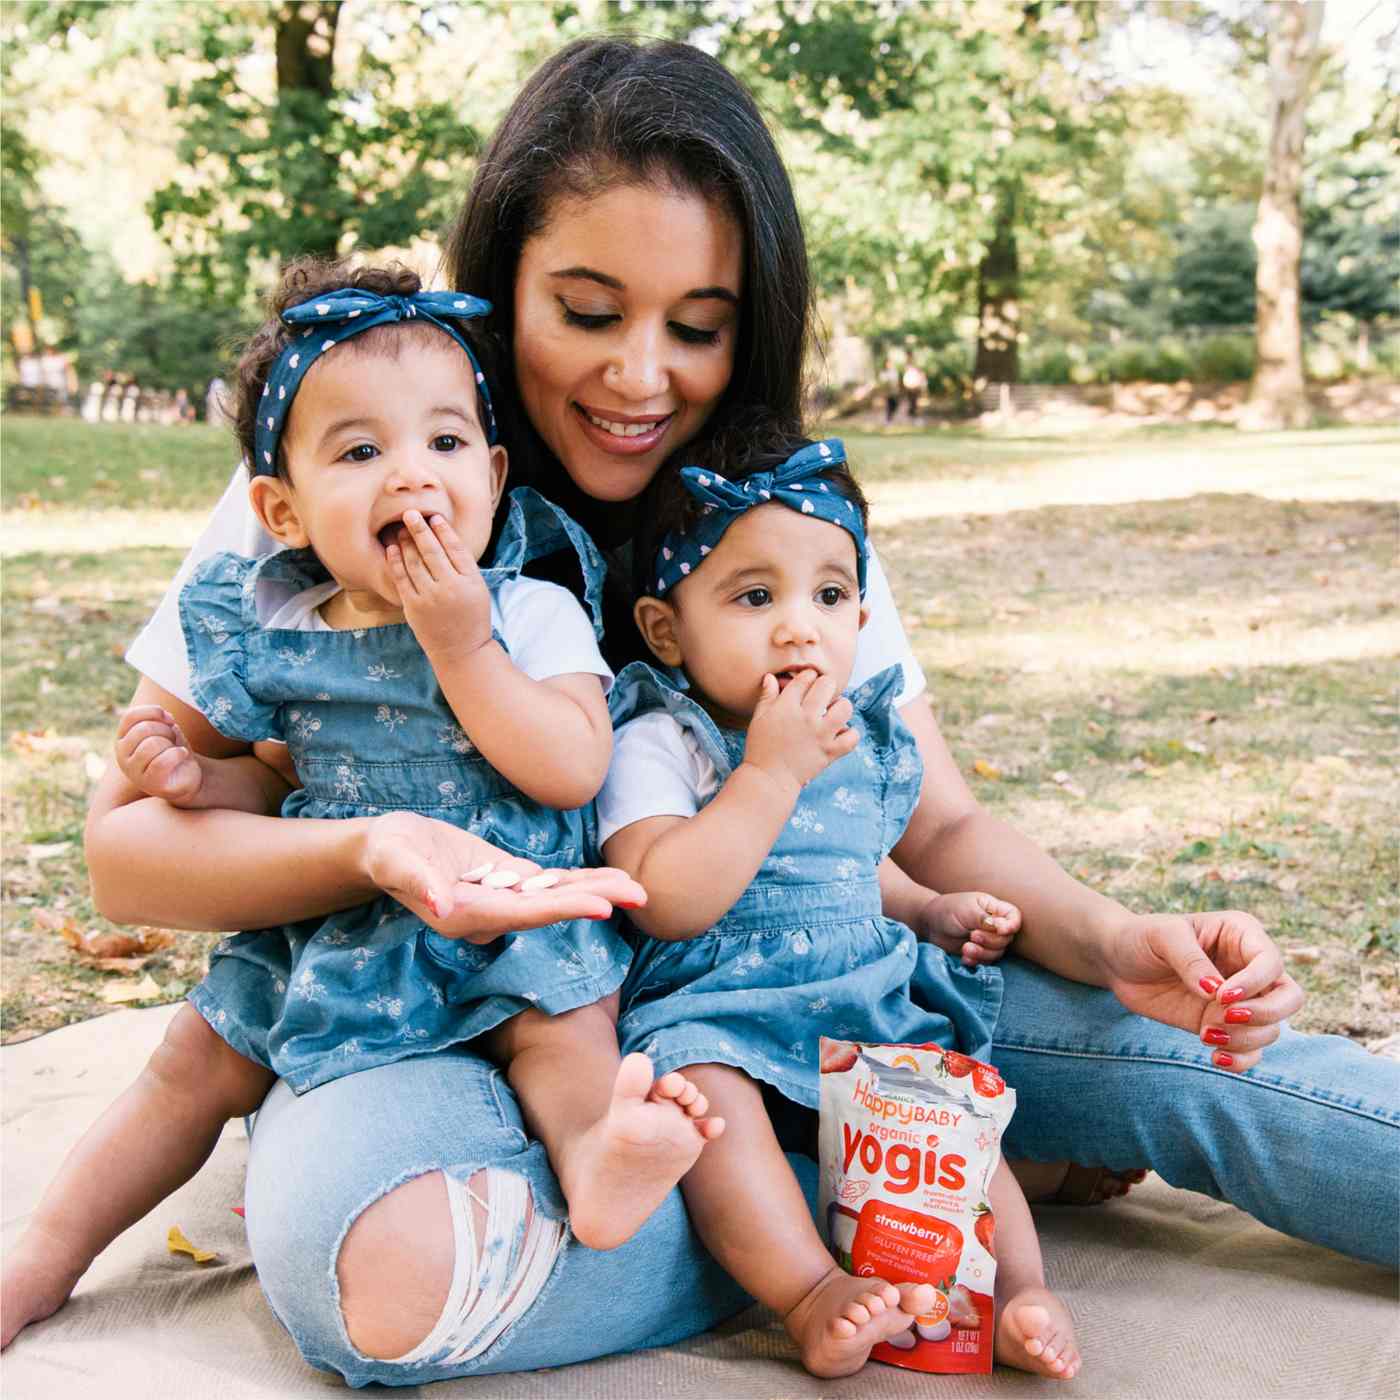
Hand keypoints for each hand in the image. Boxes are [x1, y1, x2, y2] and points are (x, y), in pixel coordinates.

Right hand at [115, 704, 205, 805]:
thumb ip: (161, 721)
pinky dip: (178, 754)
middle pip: (143, 729)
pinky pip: (162, 762)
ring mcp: (133, 771)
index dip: (152, 712)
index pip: (130, 717)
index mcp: (123, 739)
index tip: (170, 718)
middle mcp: (122, 755)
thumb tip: (164, 715)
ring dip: (171, 744)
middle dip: (166, 730)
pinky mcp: (149, 783)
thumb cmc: (173, 752)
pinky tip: (182, 754)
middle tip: (174, 740)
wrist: (186, 778)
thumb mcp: (167, 732)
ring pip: (152, 744)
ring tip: (176, 749)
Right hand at [363, 811, 645, 944]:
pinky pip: (551, 886)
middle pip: (551, 910)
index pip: (524, 914)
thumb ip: (418, 881)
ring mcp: (503, 901)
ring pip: (557, 898)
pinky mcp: (510, 884)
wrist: (388, 850)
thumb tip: (442, 903)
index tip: (603, 907)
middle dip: (595, 901)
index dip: (564, 909)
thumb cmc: (388, 852)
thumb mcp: (396, 859)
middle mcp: (492, 916)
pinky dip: (581, 881)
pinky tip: (611, 879)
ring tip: (638, 889)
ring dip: (597, 892)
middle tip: (641, 895)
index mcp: (467, 915)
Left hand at [386, 511, 492, 662]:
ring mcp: (430, 597)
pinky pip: (401, 578)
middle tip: (409, 513)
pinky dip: (395, 561)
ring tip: (400, 529)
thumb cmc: (472, 617)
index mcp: (470, 581)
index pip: (455, 548)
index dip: (443, 530)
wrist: (462, 651)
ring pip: (414, 562)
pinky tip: (392, 549)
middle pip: (432, 550)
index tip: (434, 518)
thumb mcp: (478, 590)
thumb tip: (444, 537)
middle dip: (419, 529)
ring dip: (405, 542)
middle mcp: (450, 587)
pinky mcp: (413, 607)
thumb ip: (464, 566)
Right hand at [741, 669, 857, 795]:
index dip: (808, 676)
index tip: (807, 683)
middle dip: (825, 686)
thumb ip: (767, 695)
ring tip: (833, 713)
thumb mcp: (759, 718)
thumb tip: (771, 677)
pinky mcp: (830, 752)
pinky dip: (850, 733)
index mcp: (787, 706)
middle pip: (827, 685)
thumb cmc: (760, 747)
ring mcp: (821, 734)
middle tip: (821, 696)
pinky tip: (840, 733)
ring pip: (845, 707)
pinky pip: (852, 737)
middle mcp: (806, 717)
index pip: (806, 677)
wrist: (769, 778)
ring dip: (841, 706)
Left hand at [915, 891, 1020, 967]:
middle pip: (1007, 938)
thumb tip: (1002, 928)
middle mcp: (994, 925)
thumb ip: (984, 918)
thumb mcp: (966, 910)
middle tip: (972, 935)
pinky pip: (985, 962)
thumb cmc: (949, 910)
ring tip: (965, 948)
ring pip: (997, 952)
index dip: (1011, 925)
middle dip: (990, 940)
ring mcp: (987, 941)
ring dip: (982, 953)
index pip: (1014, 917)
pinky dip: (976, 961)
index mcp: (994, 909)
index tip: (1000, 929)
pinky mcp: (978, 953)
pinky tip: (964, 957)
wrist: (930, 923)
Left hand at [1102, 910, 1303, 1072]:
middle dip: (1264, 1014)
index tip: (1220, 996)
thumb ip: (1190, 960)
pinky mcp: (1225, 1024)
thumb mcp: (1162, 937)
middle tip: (1224, 1017)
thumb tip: (1216, 992)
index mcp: (1242, 935)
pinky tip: (1216, 1058)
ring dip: (1244, 1038)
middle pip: (1289, 998)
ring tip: (1204, 1033)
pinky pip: (1252, 1050)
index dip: (1254, 983)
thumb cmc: (1142, 937)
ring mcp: (1241, 1000)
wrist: (1118, 961)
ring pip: (1271, 1028)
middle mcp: (1249, 968)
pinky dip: (1242, 1060)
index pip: (1272, 963)